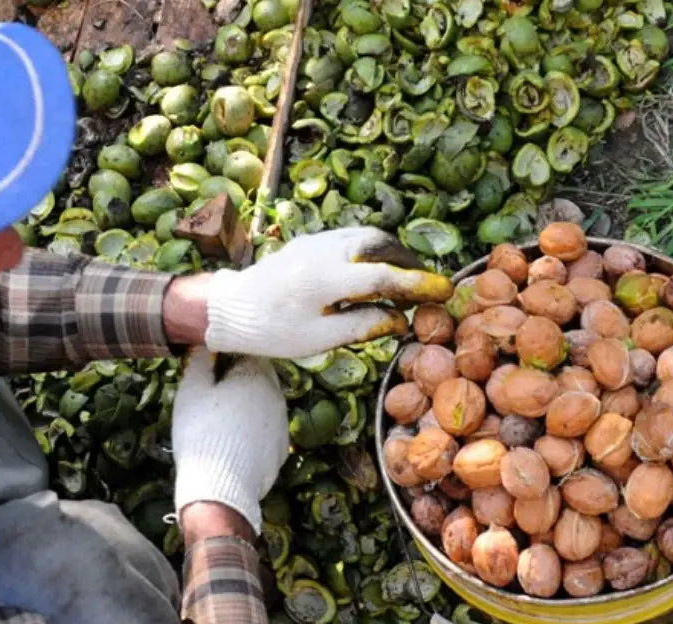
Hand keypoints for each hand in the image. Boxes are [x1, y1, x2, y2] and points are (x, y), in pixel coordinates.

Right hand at [171, 347, 288, 535]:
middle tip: (214, 392)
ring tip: (222, 419)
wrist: (220, 488)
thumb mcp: (190, 392)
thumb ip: (199, 363)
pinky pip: (268, 429)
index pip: (249, 352)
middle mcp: (277, 396)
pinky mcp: (283, 449)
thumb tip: (203, 344)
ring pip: (265, 403)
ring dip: (248, 404)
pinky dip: (255, 429)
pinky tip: (234, 440)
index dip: (229, 355)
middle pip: (260, 377)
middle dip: (241, 379)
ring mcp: (283, 424)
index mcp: (257, 376)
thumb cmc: (201, 434)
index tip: (212, 365)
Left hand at [202, 227, 453, 358]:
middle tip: (424, 284)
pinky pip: (349, 237)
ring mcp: (314, 240)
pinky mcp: (308, 240)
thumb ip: (362, 326)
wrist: (228, 308)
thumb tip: (401, 320)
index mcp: (324, 279)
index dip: (418, 284)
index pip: (384, 277)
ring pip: (365, 235)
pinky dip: (370, 250)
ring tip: (403, 278)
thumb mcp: (317, 339)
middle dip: (408, 262)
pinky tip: (374, 270)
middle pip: (379, 244)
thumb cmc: (270, 330)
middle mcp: (322, 251)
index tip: (443, 290)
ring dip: (390, 253)